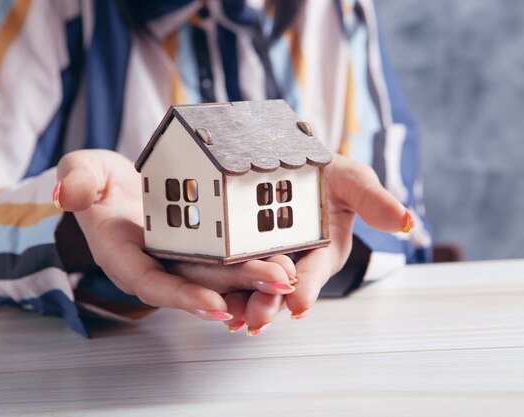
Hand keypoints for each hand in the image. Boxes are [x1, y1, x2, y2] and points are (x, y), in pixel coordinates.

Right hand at [55, 150, 298, 321]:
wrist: (116, 184)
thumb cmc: (97, 182)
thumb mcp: (82, 172)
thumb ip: (77, 181)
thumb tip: (66, 193)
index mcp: (125, 257)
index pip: (153, 282)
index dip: (182, 295)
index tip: (215, 303)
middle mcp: (156, 264)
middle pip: (199, 280)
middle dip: (239, 286)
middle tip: (278, 283)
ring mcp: (180, 257)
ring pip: (220, 273)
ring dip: (255, 279)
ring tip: (290, 276)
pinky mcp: (199, 245)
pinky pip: (228, 255)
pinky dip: (254, 258)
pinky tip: (285, 257)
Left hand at [220, 154, 411, 332]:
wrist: (295, 166)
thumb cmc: (328, 177)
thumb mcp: (353, 182)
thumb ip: (373, 201)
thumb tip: (405, 221)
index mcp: (322, 253)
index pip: (314, 272)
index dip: (308, 287)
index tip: (300, 303)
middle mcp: (292, 262)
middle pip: (279, 287)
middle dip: (268, 303)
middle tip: (256, 318)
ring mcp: (263, 259)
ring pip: (251, 287)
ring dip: (242, 303)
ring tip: (230, 316)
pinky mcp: (237, 251)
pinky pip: (227, 270)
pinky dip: (219, 284)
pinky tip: (208, 297)